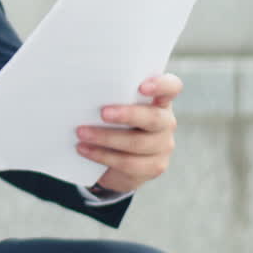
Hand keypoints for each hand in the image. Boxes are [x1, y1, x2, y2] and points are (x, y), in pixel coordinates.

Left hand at [75, 73, 181, 193]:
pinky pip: (128, 163)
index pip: (171, 87)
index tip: (141, 87)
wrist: (115, 158)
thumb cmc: (111, 121)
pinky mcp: (154, 167)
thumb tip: (83, 89)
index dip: (161, 85)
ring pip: (138, 143)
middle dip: (127, 115)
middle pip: (154, 118)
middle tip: (102, 113)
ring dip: (106, 138)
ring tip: (81, 133)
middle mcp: (165, 122)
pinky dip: (102, 155)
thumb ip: (109, 96)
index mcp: (159, 100)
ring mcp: (163, 145)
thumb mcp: (113, 105)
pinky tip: (84, 149)